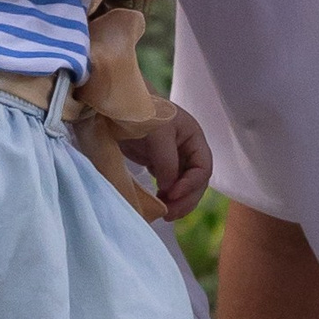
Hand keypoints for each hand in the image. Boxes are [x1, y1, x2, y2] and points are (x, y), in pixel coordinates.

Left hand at [116, 104, 211, 219]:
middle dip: (185, 199)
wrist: (116, 105)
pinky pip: (168, 185)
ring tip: (164, 212)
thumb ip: (167, 161)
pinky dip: (166, 196)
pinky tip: (158, 203)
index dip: (191, 185)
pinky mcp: (157, 163)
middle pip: (196, 182)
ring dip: (177, 201)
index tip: (172, 194)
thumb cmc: (141, 112)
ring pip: (183, 186)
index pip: (203, 168)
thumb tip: (170, 190)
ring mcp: (173, 157)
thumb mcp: (158, 133)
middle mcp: (187, 149)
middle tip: (169, 213)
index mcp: (193, 138)